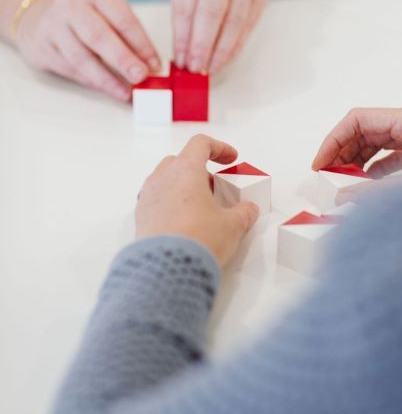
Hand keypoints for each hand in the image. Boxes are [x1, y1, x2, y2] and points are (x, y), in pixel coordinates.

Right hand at [15, 0, 160, 100]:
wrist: (38, 13)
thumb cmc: (82, 15)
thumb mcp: (107, 13)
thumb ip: (128, 36)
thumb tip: (150, 64)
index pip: (122, 19)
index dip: (141, 44)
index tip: (154, 64)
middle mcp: (72, 7)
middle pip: (99, 36)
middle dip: (123, 59)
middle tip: (140, 76)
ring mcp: (53, 28)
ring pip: (81, 58)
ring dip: (106, 79)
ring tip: (125, 92)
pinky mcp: (43, 48)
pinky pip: (70, 69)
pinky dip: (91, 82)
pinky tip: (106, 88)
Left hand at [135, 135, 258, 266]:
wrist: (166, 269)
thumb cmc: (199, 239)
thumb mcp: (232, 226)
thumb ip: (244, 213)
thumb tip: (248, 210)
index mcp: (185, 170)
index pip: (200, 144)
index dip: (219, 148)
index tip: (231, 159)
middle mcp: (162, 178)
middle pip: (180, 160)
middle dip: (200, 170)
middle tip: (216, 189)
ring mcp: (148, 196)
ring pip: (166, 180)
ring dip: (184, 187)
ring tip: (200, 208)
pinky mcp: (141, 216)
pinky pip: (157, 200)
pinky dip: (171, 203)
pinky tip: (184, 222)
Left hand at [171, 0, 268, 74]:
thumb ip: (182, 13)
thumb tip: (183, 53)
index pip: (186, 7)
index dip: (182, 38)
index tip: (179, 59)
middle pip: (211, 14)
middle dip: (202, 46)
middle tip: (195, 68)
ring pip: (234, 22)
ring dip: (221, 51)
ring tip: (210, 68)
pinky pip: (248, 25)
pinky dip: (235, 45)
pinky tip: (225, 58)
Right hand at [312, 107, 401, 201]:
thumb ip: (376, 193)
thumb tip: (343, 199)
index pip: (357, 120)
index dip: (333, 140)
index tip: (320, 164)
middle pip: (363, 132)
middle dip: (342, 153)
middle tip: (326, 177)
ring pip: (374, 147)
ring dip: (355, 165)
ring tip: (342, 185)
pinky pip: (387, 162)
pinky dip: (372, 175)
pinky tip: (365, 190)